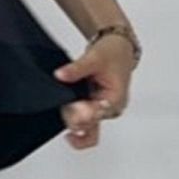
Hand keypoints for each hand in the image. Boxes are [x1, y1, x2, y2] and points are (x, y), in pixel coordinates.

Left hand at [54, 33, 136, 150]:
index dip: (81, 113)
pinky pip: (83, 123)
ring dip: (72, 119)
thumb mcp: (94, 57)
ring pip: (85, 129)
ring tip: (65, 107)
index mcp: (115, 100)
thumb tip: (60, 75)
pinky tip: (63, 112)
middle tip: (67, 105)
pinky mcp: (93, 109)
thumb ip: (77, 68)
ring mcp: (101, 111)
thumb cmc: (113, 54)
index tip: (73, 105)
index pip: (96, 115)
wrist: (119, 49)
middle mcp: (109, 110)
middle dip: (74, 118)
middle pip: (89, 126)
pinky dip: (72, 118)